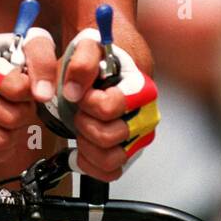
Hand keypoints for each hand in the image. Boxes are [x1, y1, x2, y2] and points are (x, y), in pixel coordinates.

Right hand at [0, 29, 52, 170]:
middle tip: (17, 103)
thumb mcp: (15, 46)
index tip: (26, 87)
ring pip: (1, 140)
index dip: (30, 91)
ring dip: (12, 133)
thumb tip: (44, 93)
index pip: (19, 89)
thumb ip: (38, 60)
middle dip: (23, 112)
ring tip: (8, 120)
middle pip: (14, 118)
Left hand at [31, 27, 159, 181]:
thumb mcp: (87, 48)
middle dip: (85, 124)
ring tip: (83, 127)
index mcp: (141, 89)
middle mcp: (146, 115)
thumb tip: (74, 91)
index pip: (111, 108)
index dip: (89, 103)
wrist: (108, 61)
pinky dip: (91, 163)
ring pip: (111, 159)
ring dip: (88, 145)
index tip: (82, 94)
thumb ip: (81, 64)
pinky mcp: (131, 151)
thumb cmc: (100, 57)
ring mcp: (140, 135)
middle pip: (109, 137)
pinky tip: (83, 146)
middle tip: (81, 111)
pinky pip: (111, 172)